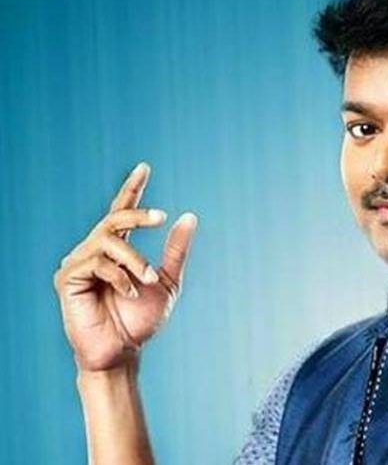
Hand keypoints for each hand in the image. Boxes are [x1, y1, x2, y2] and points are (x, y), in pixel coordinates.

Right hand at [53, 162, 197, 371]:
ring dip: (135, 259)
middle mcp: (95, 251)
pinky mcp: (67, 278)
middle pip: (115, 218)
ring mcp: (79, 263)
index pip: (122, 211)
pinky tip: (129, 293)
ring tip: (149, 279)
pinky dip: (120, 277)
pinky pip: (97, 263)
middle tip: (162, 217)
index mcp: (117, 250)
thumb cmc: (141, 320)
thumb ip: (175, 250)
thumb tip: (188, 216)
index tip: (145, 167)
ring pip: (108, 241)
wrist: (124, 352)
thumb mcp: (167, 282)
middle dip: (139, 214)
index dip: (132, 189)